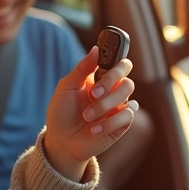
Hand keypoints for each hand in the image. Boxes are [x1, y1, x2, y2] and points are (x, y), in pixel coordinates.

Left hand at [44, 47, 136, 180]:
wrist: (60, 140)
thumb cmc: (62, 111)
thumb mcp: (66, 86)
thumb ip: (82, 68)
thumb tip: (96, 48)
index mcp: (102, 79)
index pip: (121, 65)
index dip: (117, 65)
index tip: (104, 68)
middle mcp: (113, 92)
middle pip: (127, 80)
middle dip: (109, 85)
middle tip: (92, 94)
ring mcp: (118, 109)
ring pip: (127, 98)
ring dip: (105, 106)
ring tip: (86, 117)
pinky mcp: (120, 126)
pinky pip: (126, 117)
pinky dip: (109, 123)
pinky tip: (94, 130)